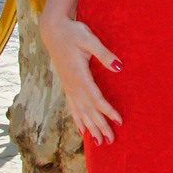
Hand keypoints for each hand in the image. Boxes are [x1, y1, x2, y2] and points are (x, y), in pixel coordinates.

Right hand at [40, 11, 121, 142]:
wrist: (53, 30)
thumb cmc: (73, 32)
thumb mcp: (90, 39)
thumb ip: (104, 54)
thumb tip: (119, 67)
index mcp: (79, 75)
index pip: (96, 98)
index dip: (108, 111)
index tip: (119, 121)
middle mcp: (72, 85)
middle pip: (89, 110)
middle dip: (100, 126)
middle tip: (111, 141)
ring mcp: (68, 86)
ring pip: (80, 112)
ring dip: (90, 127)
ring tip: (100, 142)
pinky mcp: (66, 85)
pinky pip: (72, 107)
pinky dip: (78, 120)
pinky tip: (83, 131)